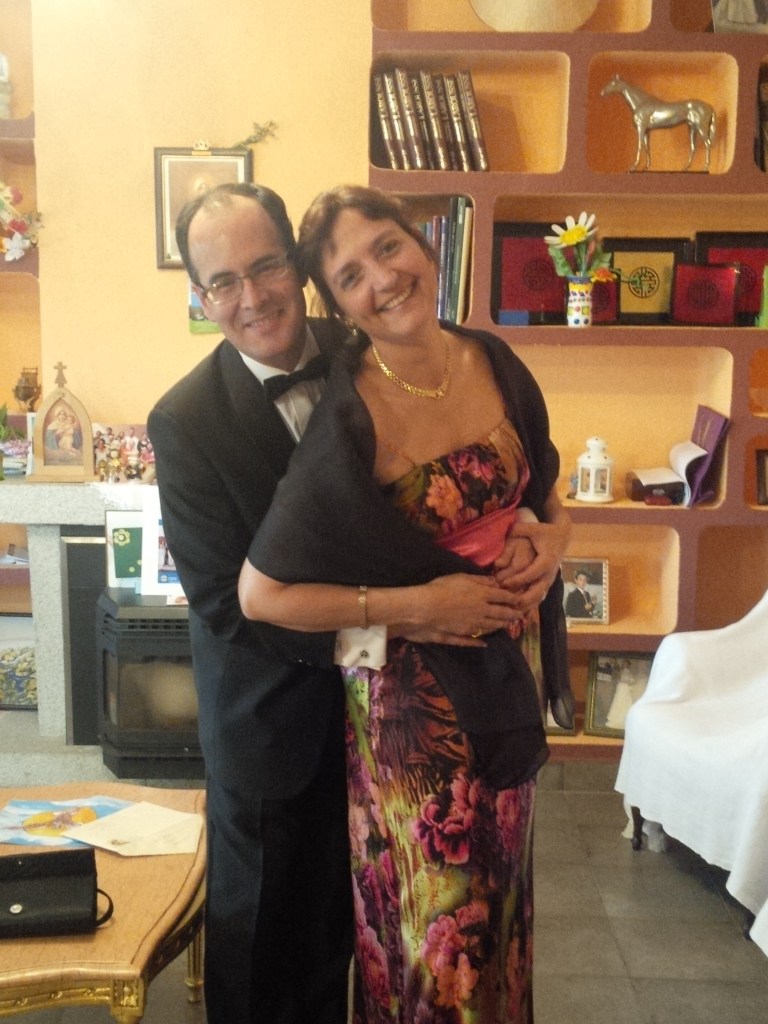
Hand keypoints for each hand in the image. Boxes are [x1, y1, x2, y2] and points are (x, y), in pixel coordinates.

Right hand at [391, 573, 520, 644]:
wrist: (423, 610)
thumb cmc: (440, 588)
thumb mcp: (460, 577)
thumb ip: (479, 580)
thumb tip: (495, 582)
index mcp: (481, 596)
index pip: (503, 597)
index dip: (513, 599)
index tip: (520, 601)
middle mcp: (481, 613)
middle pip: (500, 614)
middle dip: (511, 615)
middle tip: (519, 616)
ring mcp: (471, 627)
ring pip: (490, 628)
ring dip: (500, 627)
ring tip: (507, 626)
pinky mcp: (459, 637)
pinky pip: (472, 641)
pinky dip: (480, 643)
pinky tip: (485, 643)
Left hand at [494, 491, 571, 615]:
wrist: (562, 537)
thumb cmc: (545, 532)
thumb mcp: (534, 528)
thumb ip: (520, 529)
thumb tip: (508, 530)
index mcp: (546, 561)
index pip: (532, 574)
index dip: (518, 579)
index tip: (503, 583)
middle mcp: (549, 574)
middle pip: (537, 592)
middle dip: (521, 599)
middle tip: (504, 601)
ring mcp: (549, 580)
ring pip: (538, 599)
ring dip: (524, 606)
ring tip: (508, 610)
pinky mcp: (546, 584)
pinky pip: (538, 598)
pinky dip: (528, 606)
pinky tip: (515, 611)